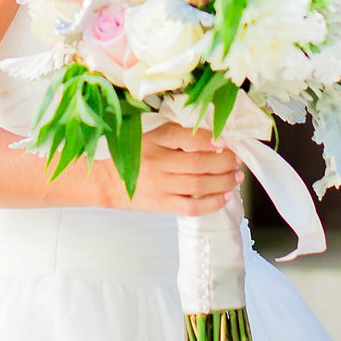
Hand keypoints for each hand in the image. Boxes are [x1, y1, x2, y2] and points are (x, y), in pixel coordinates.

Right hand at [118, 121, 240, 215]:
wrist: (104, 179)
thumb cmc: (131, 152)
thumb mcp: (147, 133)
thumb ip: (174, 133)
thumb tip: (210, 137)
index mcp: (153, 139)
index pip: (186, 137)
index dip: (210, 139)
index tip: (225, 141)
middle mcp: (157, 162)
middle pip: (199, 163)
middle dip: (224, 162)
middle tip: (236, 160)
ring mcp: (159, 186)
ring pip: (199, 186)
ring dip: (224, 181)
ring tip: (236, 177)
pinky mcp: (160, 204)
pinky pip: (191, 207)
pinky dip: (212, 203)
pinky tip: (224, 196)